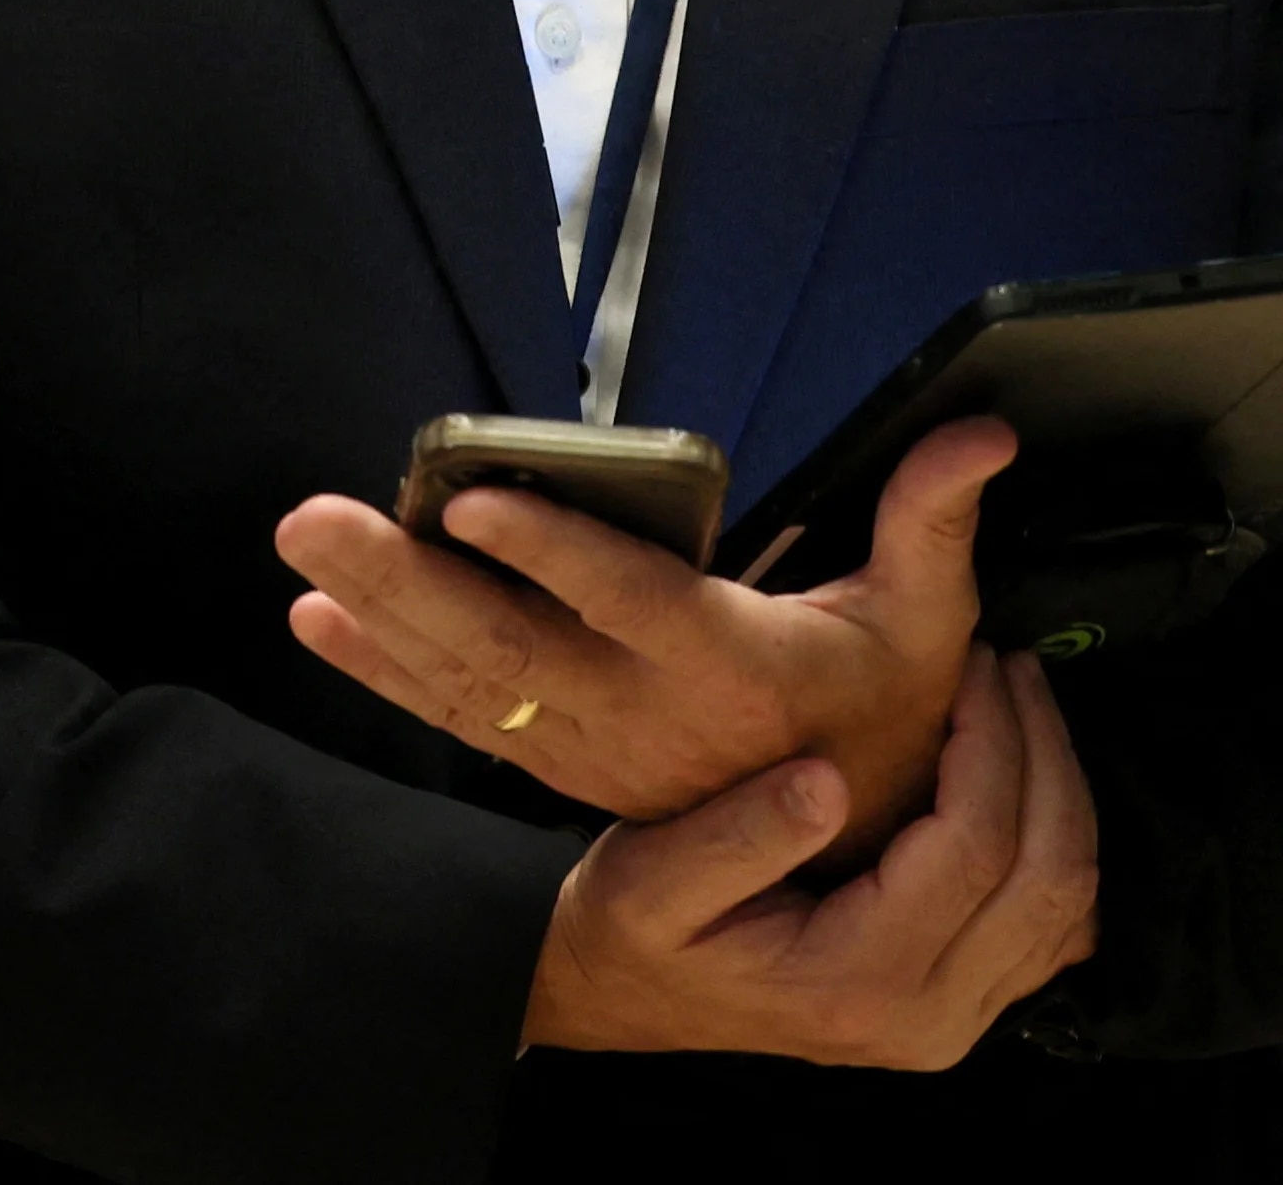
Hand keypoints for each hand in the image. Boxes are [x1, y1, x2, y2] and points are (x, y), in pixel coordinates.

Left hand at [278, 417, 1020, 857]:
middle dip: (404, 578)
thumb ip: (933, 519)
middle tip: (316, 517)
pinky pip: (464, 720)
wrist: (851, 851)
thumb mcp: (928, 621)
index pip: (632, 602)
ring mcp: (596, 745)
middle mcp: (647, 712)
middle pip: (512, 643)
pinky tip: (320, 624)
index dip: (555, 553)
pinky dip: (387, 673)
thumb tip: (979, 431)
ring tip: (303, 552)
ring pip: (471, 682)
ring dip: (378, 616)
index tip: (473, 500)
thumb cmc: (886, 711)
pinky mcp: (566, 761)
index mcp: (731, 666)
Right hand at [523, 646, 1100, 1064]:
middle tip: (1010, 665)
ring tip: (1021, 704)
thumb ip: (735, 838)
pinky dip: (1057, 848)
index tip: (972, 661)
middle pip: (1050, 881)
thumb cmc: (633, 928)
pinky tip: (1020, 777)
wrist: (623, 996)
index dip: (993, 746)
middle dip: (1046, 758)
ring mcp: (953, 1023)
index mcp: (856, 981)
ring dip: (1063, 797)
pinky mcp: (962, 1009)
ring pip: (1071, 910)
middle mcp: (927, 1018)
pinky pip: (1055, 932)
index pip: (976, 852)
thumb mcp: (650, 878)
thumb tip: (827, 779)